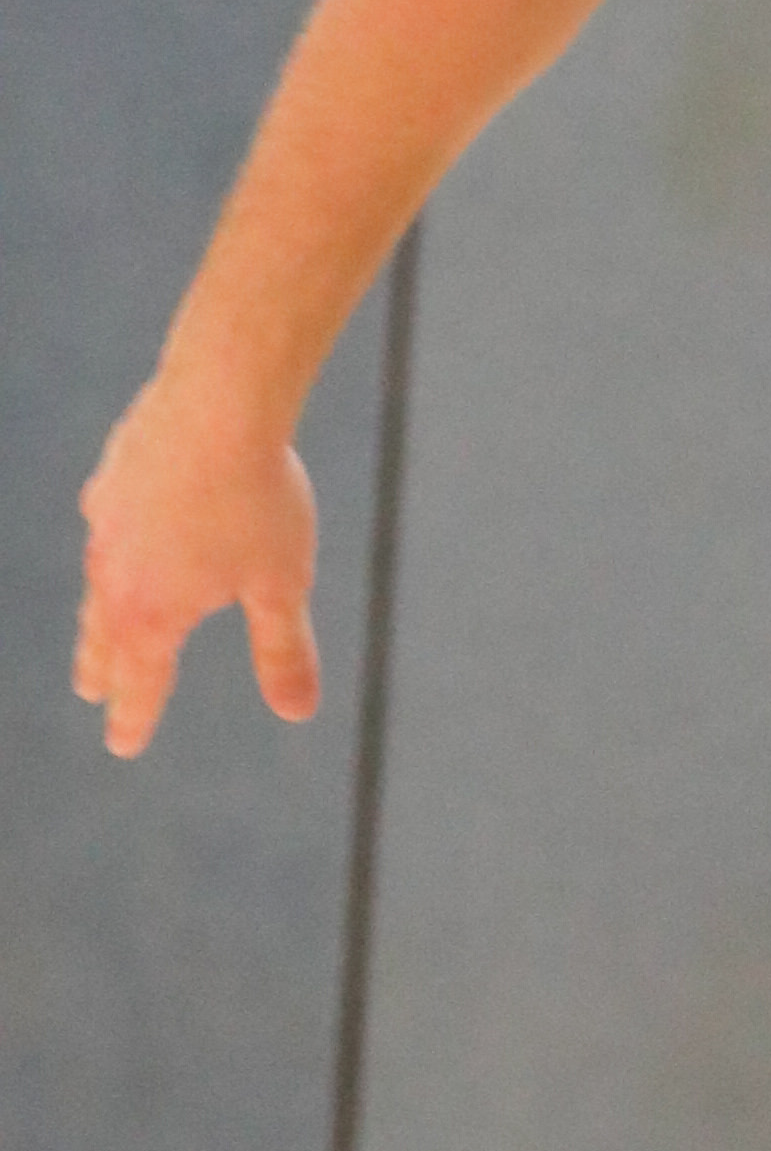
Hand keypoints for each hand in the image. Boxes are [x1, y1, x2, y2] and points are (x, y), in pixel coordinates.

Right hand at [77, 374, 320, 757]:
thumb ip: (283, 651)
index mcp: (152, 612)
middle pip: (104, 634)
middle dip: (102, 665)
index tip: (123, 745)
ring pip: (99, 577)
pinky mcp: (113, 476)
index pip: (141, 682)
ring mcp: (107, 521)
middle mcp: (115, 572)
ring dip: (100, 608)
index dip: (135, 716)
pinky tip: (119, 526)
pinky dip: (115, 539)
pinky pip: (109, 520)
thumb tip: (297, 713)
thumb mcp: (282, 584)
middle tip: (92, 689)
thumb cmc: (257, 500)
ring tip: (102, 620)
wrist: (218, 405)